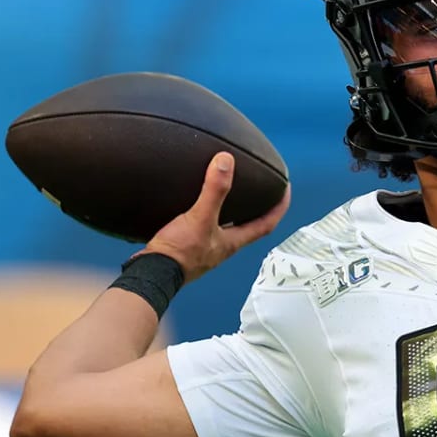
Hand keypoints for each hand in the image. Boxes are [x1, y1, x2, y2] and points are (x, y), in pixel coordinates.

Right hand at [141, 152, 290, 282]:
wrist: (151, 274)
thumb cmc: (179, 254)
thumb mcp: (199, 217)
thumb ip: (214, 190)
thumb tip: (225, 161)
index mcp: (233, 242)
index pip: (267, 224)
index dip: (279, 207)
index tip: (286, 189)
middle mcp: (223, 247)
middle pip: (249, 226)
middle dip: (258, 209)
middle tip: (261, 190)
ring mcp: (205, 249)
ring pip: (226, 227)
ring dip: (231, 212)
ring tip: (230, 193)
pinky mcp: (187, 247)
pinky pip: (203, 227)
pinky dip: (206, 215)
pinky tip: (195, 205)